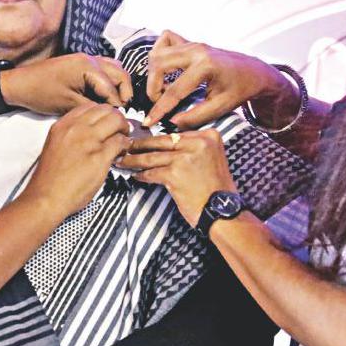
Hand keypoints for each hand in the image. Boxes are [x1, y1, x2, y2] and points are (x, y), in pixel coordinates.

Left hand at [2, 53, 132, 114]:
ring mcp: (84, 58)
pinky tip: (105, 95)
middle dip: (124, 92)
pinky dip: (108, 80)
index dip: (118, 105)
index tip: (121, 119)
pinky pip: (103, 68)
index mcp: (87, 67)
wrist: (19, 84)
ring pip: (113, 69)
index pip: (112, 87)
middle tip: (123, 110)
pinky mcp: (79, 62)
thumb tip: (109, 114)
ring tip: (116, 103)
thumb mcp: (68, 105)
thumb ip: (92, 108)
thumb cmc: (40, 93)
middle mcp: (89, 58)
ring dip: (118, 84)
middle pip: (119, 73)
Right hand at [24, 103, 130, 215]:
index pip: (89, 107)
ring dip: (124, 129)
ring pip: (116, 121)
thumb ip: (71, 135)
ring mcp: (88, 141)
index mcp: (62, 125)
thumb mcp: (55, 146)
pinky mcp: (100, 157)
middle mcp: (75, 129)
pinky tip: (122, 152)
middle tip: (120, 129)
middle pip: (106, 110)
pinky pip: (120, 142)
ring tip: (123, 140)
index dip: (102, 113)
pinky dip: (125, 146)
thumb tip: (92, 132)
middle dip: (117, 118)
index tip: (107, 122)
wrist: (46, 198)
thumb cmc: (50, 178)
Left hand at [115, 128, 237, 225]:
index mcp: (209, 135)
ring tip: (123, 161)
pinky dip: (142, 175)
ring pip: (153, 156)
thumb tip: (165, 144)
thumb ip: (193, 147)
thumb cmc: (216, 189)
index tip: (145, 140)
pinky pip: (152, 172)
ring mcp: (185, 157)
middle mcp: (198, 142)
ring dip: (135, 160)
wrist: (222, 210)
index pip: (176, 134)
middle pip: (162, 141)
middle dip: (141, 145)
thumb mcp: (212, 158)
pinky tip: (136, 176)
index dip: (157, 138)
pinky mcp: (175, 174)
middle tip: (126, 146)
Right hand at [144, 30, 295, 128]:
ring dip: (154, 73)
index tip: (149, 121)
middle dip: (152, 87)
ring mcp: (192, 43)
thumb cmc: (240, 89)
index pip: (174, 90)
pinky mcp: (190, 42)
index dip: (160, 108)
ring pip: (158, 53)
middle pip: (158, 64)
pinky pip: (165, 40)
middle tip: (159, 102)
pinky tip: (167, 69)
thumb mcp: (221, 107)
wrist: (253, 72)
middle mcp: (196, 50)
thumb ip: (196, 116)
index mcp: (205, 66)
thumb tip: (173, 122)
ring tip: (164, 89)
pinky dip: (160, 54)